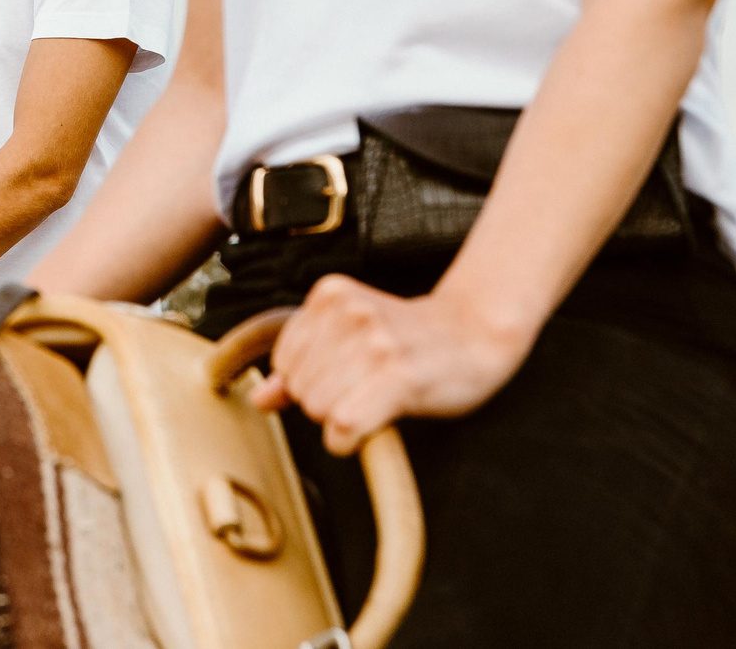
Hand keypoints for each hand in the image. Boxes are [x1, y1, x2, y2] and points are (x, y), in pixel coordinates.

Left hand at [251, 274, 530, 454]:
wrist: (475, 334)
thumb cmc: (410, 340)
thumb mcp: (350, 338)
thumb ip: (301, 364)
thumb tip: (260, 398)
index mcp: (331, 294)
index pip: (284, 361)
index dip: (309, 383)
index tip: (344, 379)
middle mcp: (349, 312)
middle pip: (300, 388)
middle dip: (325, 403)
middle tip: (366, 392)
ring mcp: (374, 341)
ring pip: (318, 410)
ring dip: (341, 422)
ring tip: (375, 403)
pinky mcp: (398, 375)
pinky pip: (343, 425)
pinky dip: (348, 440)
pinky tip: (370, 430)